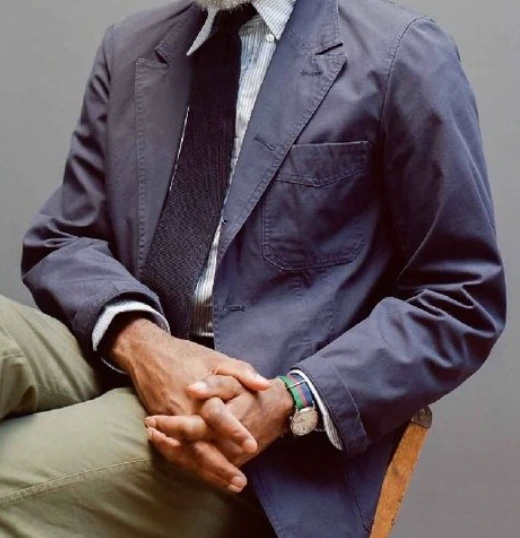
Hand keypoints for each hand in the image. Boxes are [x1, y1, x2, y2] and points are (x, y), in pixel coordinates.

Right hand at [105, 315, 270, 486]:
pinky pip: (176, 451)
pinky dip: (191, 466)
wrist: (149, 354)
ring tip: (229, 485)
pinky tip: (207, 476)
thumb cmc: (187, 355)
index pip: (218, 417)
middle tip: (240, 482)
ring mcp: (170, 421)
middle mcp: (184, 411)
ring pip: (188, 454)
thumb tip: (265, 386)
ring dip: (207, 472)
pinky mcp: (162, 426)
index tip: (252, 446)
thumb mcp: (218, 357)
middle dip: (220, 467)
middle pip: (200, 446)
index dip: (234, 432)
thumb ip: (242, 371)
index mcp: (200, 394)